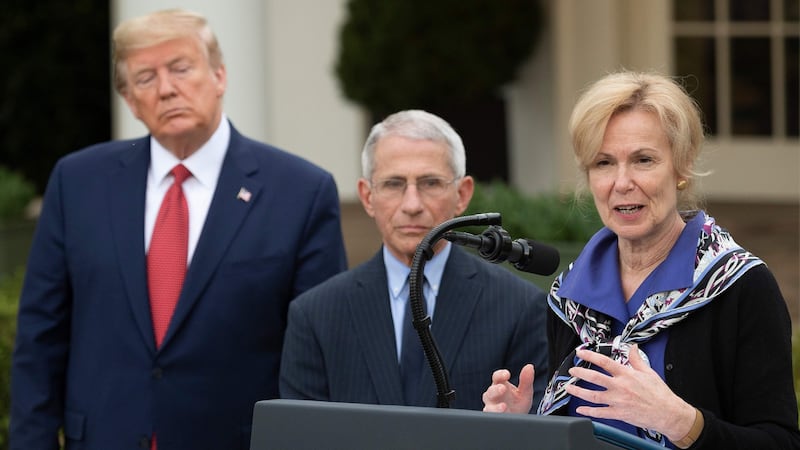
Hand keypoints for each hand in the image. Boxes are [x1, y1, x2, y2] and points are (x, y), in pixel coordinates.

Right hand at [482, 363, 534, 413]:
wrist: (518, 420)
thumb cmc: (518, 404)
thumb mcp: (525, 392)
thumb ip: (526, 380)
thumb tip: (530, 366)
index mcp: (500, 385)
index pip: (497, 377)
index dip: (500, 374)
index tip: (507, 374)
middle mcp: (493, 395)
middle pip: (491, 391)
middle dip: (496, 390)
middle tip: (503, 388)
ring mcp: (492, 407)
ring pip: (489, 406)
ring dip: (495, 406)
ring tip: (503, 406)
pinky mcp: (492, 417)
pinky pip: (490, 416)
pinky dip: (496, 415)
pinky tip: (503, 415)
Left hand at [565, 344, 696, 440]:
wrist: (668, 413)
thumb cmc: (659, 393)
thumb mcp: (648, 372)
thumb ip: (636, 359)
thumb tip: (633, 347)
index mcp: (627, 374)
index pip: (604, 362)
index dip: (590, 355)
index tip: (580, 353)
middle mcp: (620, 387)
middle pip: (595, 377)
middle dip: (580, 373)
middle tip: (572, 371)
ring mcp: (618, 401)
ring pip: (593, 395)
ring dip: (578, 391)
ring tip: (568, 387)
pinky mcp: (619, 414)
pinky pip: (600, 412)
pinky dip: (588, 411)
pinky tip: (580, 409)